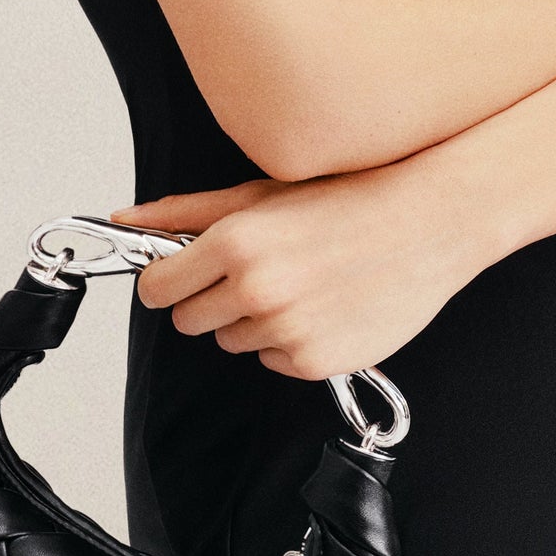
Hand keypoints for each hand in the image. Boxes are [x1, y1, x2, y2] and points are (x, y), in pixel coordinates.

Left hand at [108, 157, 488, 381]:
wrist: (431, 222)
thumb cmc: (351, 199)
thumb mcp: (262, 193)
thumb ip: (186, 212)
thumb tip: (124, 220)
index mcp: (236, 242)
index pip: (156, 288)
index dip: (169, 280)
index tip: (187, 273)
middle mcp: (256, 289)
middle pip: (189, 321)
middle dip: (212, 299)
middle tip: (260, 270)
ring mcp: (286, 329)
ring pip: (232, 342)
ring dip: (254, 320)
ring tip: (302, 282)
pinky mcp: (314, 362)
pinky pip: (273, 361)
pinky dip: (290, 341)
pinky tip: (324, 305)